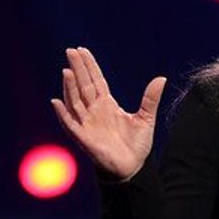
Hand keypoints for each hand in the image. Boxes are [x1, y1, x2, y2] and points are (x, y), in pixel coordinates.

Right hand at [50, 47, 165, 180]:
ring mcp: (88, 123)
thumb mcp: (145, 118)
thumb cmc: (136, 145)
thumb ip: (150, 99)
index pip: (96, 81)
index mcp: (107, 105)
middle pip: (84, 86)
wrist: (133, 168)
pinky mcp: (83, 138)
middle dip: (78, 69)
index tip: (82, 50)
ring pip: (75, 101)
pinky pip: (70, 124)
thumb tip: (162, 78)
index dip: (90, 66)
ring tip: (67, 70)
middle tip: (71, 50)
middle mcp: (95, 111)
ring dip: (70, 87)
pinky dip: (62, 113)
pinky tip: (56, 102)